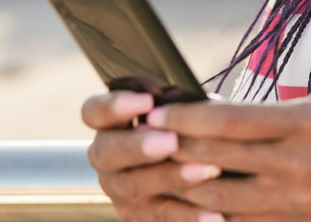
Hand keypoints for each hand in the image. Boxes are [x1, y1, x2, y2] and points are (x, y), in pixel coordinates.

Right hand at [82, 91, 226, 221]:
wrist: (187, 171)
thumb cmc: (184, 128)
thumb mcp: (178, 114)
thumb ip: (179, 108)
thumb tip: (196, 105)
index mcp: (110, 124)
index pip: (95, 111)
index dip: (115, 105)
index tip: (147, 100)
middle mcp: (107, 158)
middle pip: (108, 151)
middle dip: (140, 146)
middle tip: (171, 141)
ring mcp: (119, 189)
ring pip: (134, 184)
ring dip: (171, 177)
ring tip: (206, 170)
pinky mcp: (139, 215)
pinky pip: (163, 215)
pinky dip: (191, 215)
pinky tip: (216, 215)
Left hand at [149, 91, 310, 221]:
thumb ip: (279, 114)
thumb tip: (223, 115)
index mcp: (308, 125)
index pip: (229, 120)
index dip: (185, 116)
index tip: (159, 109)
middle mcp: (299, 167)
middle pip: (215, 159)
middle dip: (174, 148)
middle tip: (146, 138)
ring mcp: (298, 205)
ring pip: (219, 199)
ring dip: (184, 185)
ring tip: (160, 171)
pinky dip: (214, 214)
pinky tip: (195, 204)